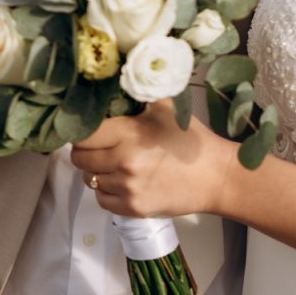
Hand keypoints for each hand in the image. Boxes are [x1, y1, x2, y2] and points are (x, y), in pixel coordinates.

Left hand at [70, 103, 233, 218]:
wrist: (215, 176)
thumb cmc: (189, 139)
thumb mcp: (166, 107)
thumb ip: (137, 95)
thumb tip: (111, 85)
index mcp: (129, 133)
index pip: (83, 135)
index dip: (82, 132)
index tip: (90, 130)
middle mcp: (123, 161)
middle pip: (80, 158)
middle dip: (86, 151)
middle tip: (101, 146)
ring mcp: (127, 188)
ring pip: (89, 180)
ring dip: (98, 171)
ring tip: (116, 164)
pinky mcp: (132, 209)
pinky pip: (102, 200)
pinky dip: (107, 191)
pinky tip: (123, 181)